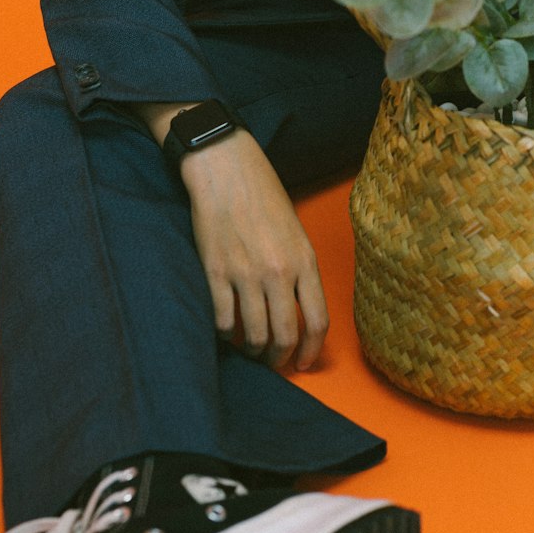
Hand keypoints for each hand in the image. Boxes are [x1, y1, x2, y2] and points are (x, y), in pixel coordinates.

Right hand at [179, 129, 328, 370]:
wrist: (226, 169)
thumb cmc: (263, 196)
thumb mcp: (295, 231)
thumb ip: (299, 269)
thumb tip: (297, 308)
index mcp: (304, 260)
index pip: (317, 321)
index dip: (312, 350)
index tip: (304, 362)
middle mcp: (278, 271)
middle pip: (285, 335)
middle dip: (280, 357)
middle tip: (274, 361)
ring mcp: (246, 274)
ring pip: (253, 335)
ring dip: (252, 350)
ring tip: (249, 348)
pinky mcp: (216, 273)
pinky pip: (223, 320)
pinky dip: (225, 334)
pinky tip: (226, 330)